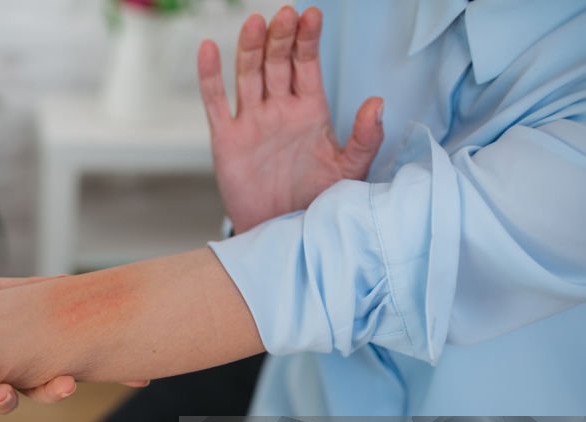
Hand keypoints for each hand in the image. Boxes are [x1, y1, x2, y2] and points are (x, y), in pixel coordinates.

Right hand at [197, 6, 383, 233]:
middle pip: (277, 63)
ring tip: (256, 22)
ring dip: (250, 48)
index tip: (312, 15)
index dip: (308, 40)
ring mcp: (251, 122)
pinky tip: (208, 50)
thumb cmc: (317, 203)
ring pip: (248, 75)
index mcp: (310, 112)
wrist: (282, 234)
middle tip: (286, 14)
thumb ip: (365, 138)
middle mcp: (279, 110)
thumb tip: (377, 103)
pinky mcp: (226, 139)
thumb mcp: (349, 172)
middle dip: (281, 38)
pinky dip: (210, 77)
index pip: (308, 66)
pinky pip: (215, 102)